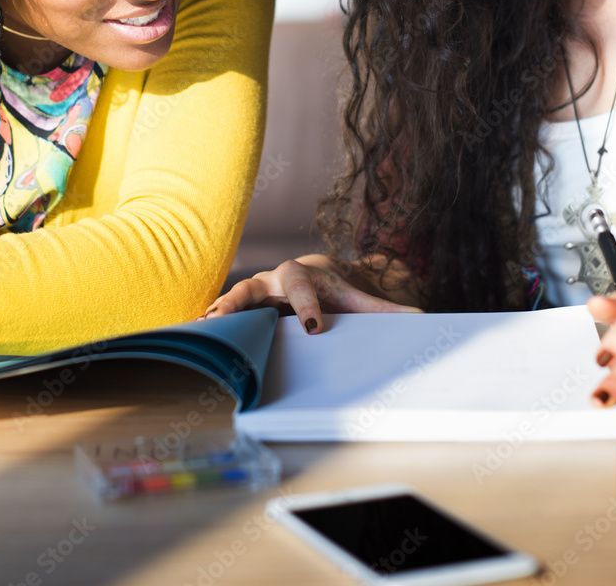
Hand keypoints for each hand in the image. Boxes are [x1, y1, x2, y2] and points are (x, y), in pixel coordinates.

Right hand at [199, 254, 421, 333]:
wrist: (313, 275)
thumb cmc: (333, 289)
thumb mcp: (355, 297)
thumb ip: (383, 309)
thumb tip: (422, 317)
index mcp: (301, 275)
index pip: (303, 286)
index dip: (307, 305)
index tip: (314, 327)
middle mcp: (271, 280)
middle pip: (252, 286)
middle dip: (239, 301)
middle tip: (226, 318)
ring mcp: (252, 294)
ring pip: (230, 301)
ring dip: (215, 315)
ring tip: (200, 332)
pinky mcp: (240, 310)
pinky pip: (221, 316)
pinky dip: (209, 326)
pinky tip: (193, 340)